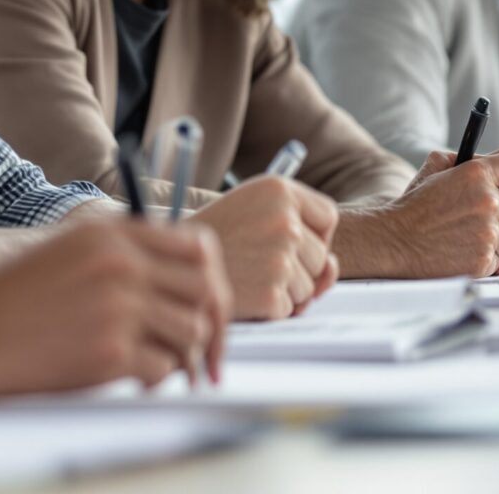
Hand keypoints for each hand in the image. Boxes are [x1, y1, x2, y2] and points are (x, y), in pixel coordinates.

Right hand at [0, 219, 229, 395]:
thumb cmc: (6, 299)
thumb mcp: (64, 253)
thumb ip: (120, 257)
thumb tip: (180, 285)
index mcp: (111, 234)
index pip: (199, 248)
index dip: (212, 283)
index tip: (209, 310)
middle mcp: (121, 263)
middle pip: (206, 290)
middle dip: (214, 325)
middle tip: (206, 354)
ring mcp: (118, 307)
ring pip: (192, 332)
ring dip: (183, 356)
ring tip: (156, 367)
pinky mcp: (109, 352)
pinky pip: (165, 369)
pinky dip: (157, 380)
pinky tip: (134, 381)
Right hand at [189, 176, 338, 320]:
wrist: (166, 263)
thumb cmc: (213, 239)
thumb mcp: (253, 215)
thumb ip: (300, 235)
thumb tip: (332, 269)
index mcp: (278, 189)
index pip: (327, 216)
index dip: (312, 235)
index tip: (287, 241)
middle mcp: (284, 219)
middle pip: (321, 256)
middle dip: (297, 268)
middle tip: (254, 261)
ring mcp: (279, 258)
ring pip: (307, 287)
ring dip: (283, 290)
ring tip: (245, 276)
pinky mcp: (271, 293)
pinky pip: (289, 308)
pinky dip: (268, 310)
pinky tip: (242, 294)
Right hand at [344, 149, 498, 277]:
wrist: (393, 241)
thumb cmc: (416, 206)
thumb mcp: (436, 168)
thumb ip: (473, 160)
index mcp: (476, 173)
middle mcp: (487, 201)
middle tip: (489, 218)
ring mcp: (487, 233)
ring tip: (468, 235)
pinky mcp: (483, 260)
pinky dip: (490, 260)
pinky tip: (467, 251)